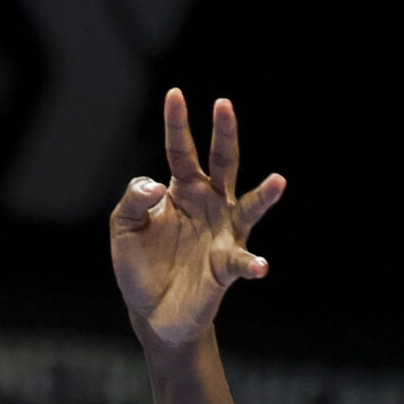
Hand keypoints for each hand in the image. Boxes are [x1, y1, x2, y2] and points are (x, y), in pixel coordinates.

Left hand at [110, 91, 284, 354]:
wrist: (152, 311)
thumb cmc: (141, 264)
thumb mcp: (124, 228)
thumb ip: (133, 201)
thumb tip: (157, 185)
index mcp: (181, 191)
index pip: (179, 151)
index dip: (177, 124)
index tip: (176, 93)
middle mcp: (209, 205)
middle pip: (220, 164)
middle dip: (223, 135)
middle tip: (224, 104)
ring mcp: (223, 234)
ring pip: (249, 207)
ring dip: (266, 196)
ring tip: (279, 181)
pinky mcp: (227, 267)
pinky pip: (243, 261)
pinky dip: (252, 263)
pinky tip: (258, 266)